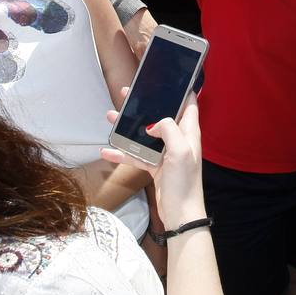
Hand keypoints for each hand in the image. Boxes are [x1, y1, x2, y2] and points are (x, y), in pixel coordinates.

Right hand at [102, 89, 204, 228]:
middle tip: (127, 94)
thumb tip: (154, 124)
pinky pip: (136, 156)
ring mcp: (165, 154)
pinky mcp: (155, 167)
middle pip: (160, 115)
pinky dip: (122, 153)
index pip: (188, 105)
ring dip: (128, 127)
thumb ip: (169, 130)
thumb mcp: (180, 151)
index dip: (180, 91)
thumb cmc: (184, 183)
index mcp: (189, 133)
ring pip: (144, 135)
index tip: (166, 80)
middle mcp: (178, 140)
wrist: (180, 215)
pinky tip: (106, 152)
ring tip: (110, 117)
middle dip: (144, 105)